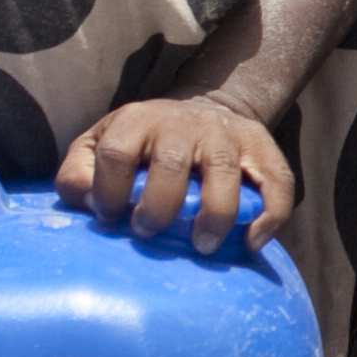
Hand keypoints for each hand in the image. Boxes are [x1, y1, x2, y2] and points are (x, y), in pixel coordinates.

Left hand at [61, 95, 290, 251]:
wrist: (205, 109)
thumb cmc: (144, 142)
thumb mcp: (100, 143)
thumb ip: (79, 171)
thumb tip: (87, 203)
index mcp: (137, 119)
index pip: (116, 154)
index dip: (109, 192)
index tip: (111, 220)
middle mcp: (183, 122)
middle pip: (170, 164)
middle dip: (159, 208)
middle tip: (151, 234)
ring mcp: (226, 134)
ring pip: (223, 173)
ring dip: (213, 216)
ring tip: (202, 247)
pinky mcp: (262, 147)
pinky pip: (276, 182)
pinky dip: (268, 216)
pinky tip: (251, 241)